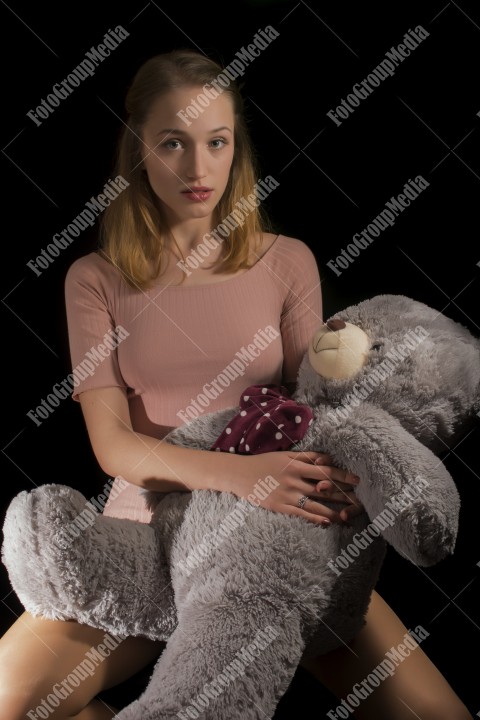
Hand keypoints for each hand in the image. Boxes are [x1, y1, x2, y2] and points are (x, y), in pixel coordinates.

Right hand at [227, 450, 362, 526]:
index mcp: (296, 464)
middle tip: (360, 501)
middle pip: (325, 488)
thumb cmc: (264, 462)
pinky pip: (302, 514)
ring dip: (334, 510)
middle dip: (344, 495)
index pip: (326, 470)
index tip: (357, 480)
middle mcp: (294, 479)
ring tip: (349, 516)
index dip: (343, 475)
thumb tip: (328, 459)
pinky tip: (328, 522)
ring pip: (316, 504)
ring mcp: (287, 494)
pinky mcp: (280, 506)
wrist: (239, 474)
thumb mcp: (285, 455)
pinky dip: (316, 518)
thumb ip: (306, 457)